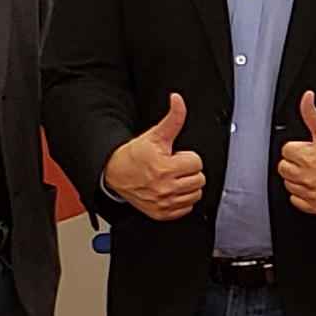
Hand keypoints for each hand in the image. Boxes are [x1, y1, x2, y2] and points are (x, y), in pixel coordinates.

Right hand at [103, 92, 207, 220]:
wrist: (115, 172)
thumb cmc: (135, 155)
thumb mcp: (156, 135)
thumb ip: (173, 118)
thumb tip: (178, 101)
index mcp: (165, 168)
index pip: (197, 163)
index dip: (187, 157)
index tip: (176, 157)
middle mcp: (165, 188)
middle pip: (199, 180)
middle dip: (189, 171)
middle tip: (175, 167)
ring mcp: (164, 203)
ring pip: (195, 195)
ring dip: (188, 186)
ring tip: (174, 178)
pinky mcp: (162, 214)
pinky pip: (187, 209)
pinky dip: (182, 201)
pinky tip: (172, 190)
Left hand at [278, 91, 315, 215]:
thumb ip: (311, 113)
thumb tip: (306, 97)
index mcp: (307, 157)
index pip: (286, 151)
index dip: (299, 148)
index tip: (309, 149)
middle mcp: (307, 177)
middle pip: (284, 168)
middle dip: (295, 162)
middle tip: (311, 160)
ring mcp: (311, 194)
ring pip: (288, 184)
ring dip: (298, 178)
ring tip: (314, 172)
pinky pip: (296, 201)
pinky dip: (302, 195)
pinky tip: (313, 185)